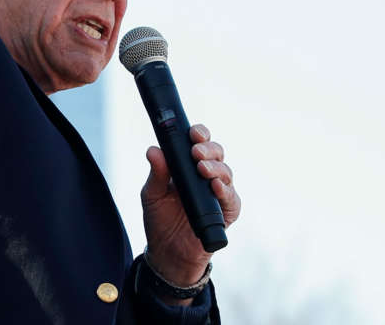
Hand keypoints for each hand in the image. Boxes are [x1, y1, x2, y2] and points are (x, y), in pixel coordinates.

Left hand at [141, 124, 240, 297]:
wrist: (167, 252)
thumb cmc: (160, 219)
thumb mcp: (152, 194)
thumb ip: (156, 173)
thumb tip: (153, 150)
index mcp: (188, 166)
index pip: (199, 143)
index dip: (200, 134)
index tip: (193, 132)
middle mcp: (206, 176)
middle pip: (216, 154)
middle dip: (209, 149)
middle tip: (196, 152)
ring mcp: (218, 194)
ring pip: (226, 173)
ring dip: (216, 168)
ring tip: (202, 168)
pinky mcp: (226, 213)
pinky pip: (232, 199)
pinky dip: (226, 191)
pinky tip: (216, 187)